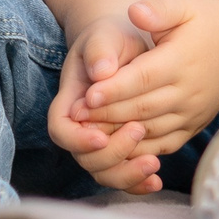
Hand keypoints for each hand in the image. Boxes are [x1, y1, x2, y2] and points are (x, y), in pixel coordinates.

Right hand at [47, 14, 161, 192]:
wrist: (127, 46)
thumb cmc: (113, 39)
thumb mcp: (105, 36)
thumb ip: (100, 50)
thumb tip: (102, 71)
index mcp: (71, 100)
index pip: (61, 129)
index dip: (77, 139)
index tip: (101, 135)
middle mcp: (82, 126)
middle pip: (84, 158)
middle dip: (111, 153)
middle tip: (138, 130)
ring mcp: (101, 141)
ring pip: (104, 173)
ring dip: (126, 173)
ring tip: (153, 163)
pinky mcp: (122, 148)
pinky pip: (123, 174)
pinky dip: (138, 182)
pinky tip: (157, 179)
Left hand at [73, 0, 218, 159]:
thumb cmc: (202, 20)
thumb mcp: (183, 4)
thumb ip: (159, 8)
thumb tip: (135, 12)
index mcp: (181, 61)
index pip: (142, 79)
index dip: (114, 89)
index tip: (87, 95)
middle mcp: (188, 91)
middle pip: (142, 108)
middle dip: (107, 115)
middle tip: (76, 117)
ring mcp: (192, 113)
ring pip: (151, 130)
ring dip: (118, 135)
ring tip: (88, 133)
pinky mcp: (193, 126)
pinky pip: (164, 144)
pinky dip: (139, 149)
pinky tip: (114, 145)